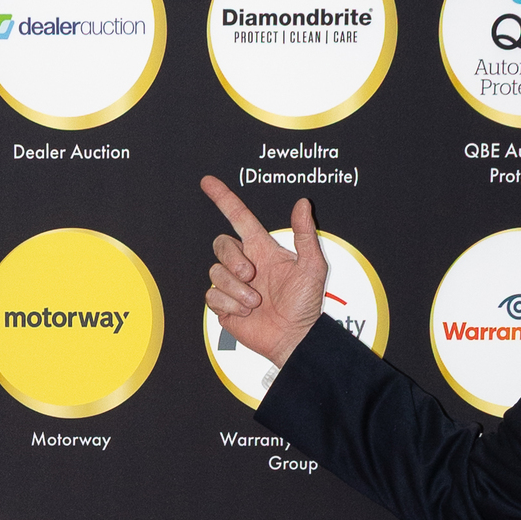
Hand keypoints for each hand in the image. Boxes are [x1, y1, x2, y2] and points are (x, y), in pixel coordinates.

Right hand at [200, 178, 328, 374]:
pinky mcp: (224, 305)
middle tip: (251, 276)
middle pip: (221, 244)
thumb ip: (305, 234)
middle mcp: (245, 263)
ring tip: (256, 301)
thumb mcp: (312, 266)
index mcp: (262, 249)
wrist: (293, 337)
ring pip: (215, 273)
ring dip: (236, 289)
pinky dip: (230, 305)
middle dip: (233, 260)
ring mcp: (233, 284)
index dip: (223, 198)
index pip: (238, 216)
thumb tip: (303, 204)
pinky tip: (246, 311)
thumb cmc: (305, 304)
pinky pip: (212, 296)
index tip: (208, 182)